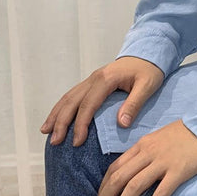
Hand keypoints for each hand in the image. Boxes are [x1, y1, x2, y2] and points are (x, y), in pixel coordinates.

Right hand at [41, 56, 164, 145]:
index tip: (77, 142)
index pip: (88, 105)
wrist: (148, 53)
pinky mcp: (92, 82)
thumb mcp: (147, 86)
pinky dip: (61, 107)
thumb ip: (134, 104)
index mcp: (106, 79)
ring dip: (56, 114)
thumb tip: (121, 124)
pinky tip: (56, 118)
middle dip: (61, 122)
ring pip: (68, 97)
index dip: (80, 124)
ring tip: (46, 132)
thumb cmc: (149, 70)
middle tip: (55, 142)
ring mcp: (91, 79)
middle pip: (72, 101)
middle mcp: (94, 78)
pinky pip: (72, 95)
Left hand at [88, 119, 196, 195]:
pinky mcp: (178, 171)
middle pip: (118, 178)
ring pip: (134, 187)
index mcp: (142, 145)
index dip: (103, 186)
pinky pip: (160, 194)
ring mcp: (162, 162)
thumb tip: (135, 170)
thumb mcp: (159, 138)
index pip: (115, 167)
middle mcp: (147, 153)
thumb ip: (146, 152)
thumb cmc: (187, 132)